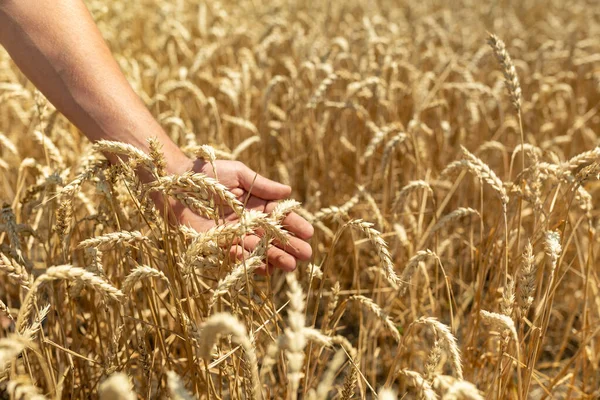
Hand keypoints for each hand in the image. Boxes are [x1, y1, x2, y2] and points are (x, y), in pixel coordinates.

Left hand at [166, 158, 312, 273]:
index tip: (309, 232)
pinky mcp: (215, 244)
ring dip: (274, 257)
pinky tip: (263, 266)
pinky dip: (248, 261)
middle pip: (272, 236)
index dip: (294, 224)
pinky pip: (235, 255)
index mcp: (255, 204)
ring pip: (257, 249)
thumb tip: (288, 190)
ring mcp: (232, 234)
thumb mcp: (238, 173)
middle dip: (289, 246)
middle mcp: (246, 222)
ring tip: (290, 265)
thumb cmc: (206, 172)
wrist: (174, 180)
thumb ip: (262, 184)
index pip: (279, 217)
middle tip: (306, 254)